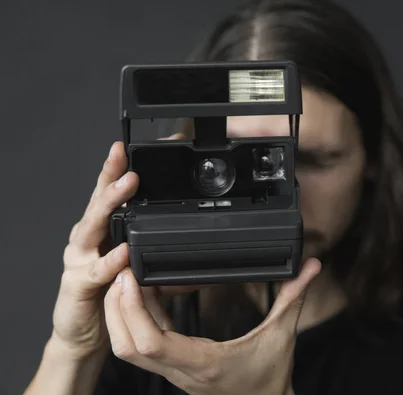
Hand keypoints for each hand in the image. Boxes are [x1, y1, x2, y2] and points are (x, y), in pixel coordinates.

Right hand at [51, 141, 138, 357]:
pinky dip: (111, 260)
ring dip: (110, 205)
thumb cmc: (108, 295)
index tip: (126, 149)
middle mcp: (85, 240)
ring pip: (92, 226)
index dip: (114, 171)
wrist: (83, 332)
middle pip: (97, 202)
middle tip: (125, 159)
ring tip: (126, 187)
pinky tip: (123, 250)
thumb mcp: (136, 270)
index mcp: (99, 232)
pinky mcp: (77, 285)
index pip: (107, 195)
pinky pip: (97, 270)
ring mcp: (78, 260)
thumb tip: (192, 250)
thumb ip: (156, 256)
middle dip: (110, 177)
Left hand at [104, 258, 321, 394]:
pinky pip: (142, 346)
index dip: (134, 310)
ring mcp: (174, 372)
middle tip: (121, 271)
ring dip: (120, 315)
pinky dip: (135, 320)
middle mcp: (182, 370)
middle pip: (127, 346)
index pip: (152, 343)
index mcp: (204, 363)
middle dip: (115, 308)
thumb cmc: (270, 379)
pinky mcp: (174, 368)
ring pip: (127, 349)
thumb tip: (311, 267)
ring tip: (127, 278)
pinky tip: (146, 295)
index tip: (133, 277)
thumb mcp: (283, 335)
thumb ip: (294, 297)